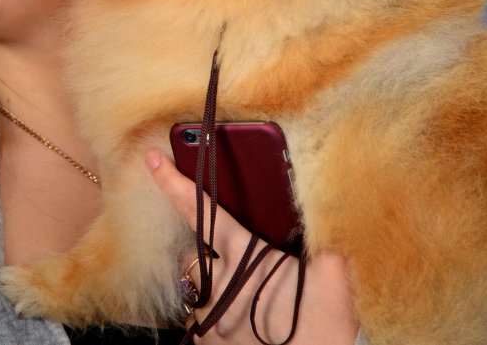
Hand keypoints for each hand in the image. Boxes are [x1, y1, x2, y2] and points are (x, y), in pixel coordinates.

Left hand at [146, 150, 357, 343]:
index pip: (202, 211)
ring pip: (196, 289)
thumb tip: (325, 205)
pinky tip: (241, 318)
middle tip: (235, 258)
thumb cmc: (324, 324)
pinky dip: (214, 313)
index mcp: (244, 255)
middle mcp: (218, 284)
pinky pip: (199, 320)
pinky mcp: (207, 343)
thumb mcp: (334, 272)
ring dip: (213, 285)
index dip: (173, 183)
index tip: (152, 160)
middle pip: (194, 253)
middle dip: (206, 250)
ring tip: (244, 295)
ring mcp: (210, 317)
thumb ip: (324, 234)